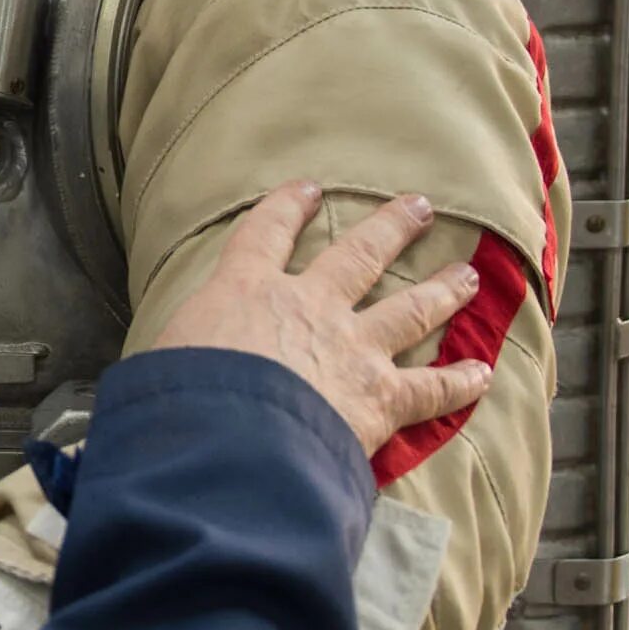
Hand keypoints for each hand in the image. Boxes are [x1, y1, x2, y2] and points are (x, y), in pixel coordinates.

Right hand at [144, 184, 491, 452]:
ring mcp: (352, 349)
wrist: (229, 439)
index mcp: (245, 291)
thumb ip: (169, 362)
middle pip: (359, 255)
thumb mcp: (158, 364)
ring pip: (409, 309)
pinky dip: (460, 382)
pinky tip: (482, 373)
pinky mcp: (381, 398)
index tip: (306, 190)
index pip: (265, 235)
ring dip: (441, 290)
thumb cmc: (179, 402)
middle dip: (391, 227)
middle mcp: (308, 307)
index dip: (286, 209)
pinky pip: (431, 388)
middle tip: (418, 206)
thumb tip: (146, 386)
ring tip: (466, 273)